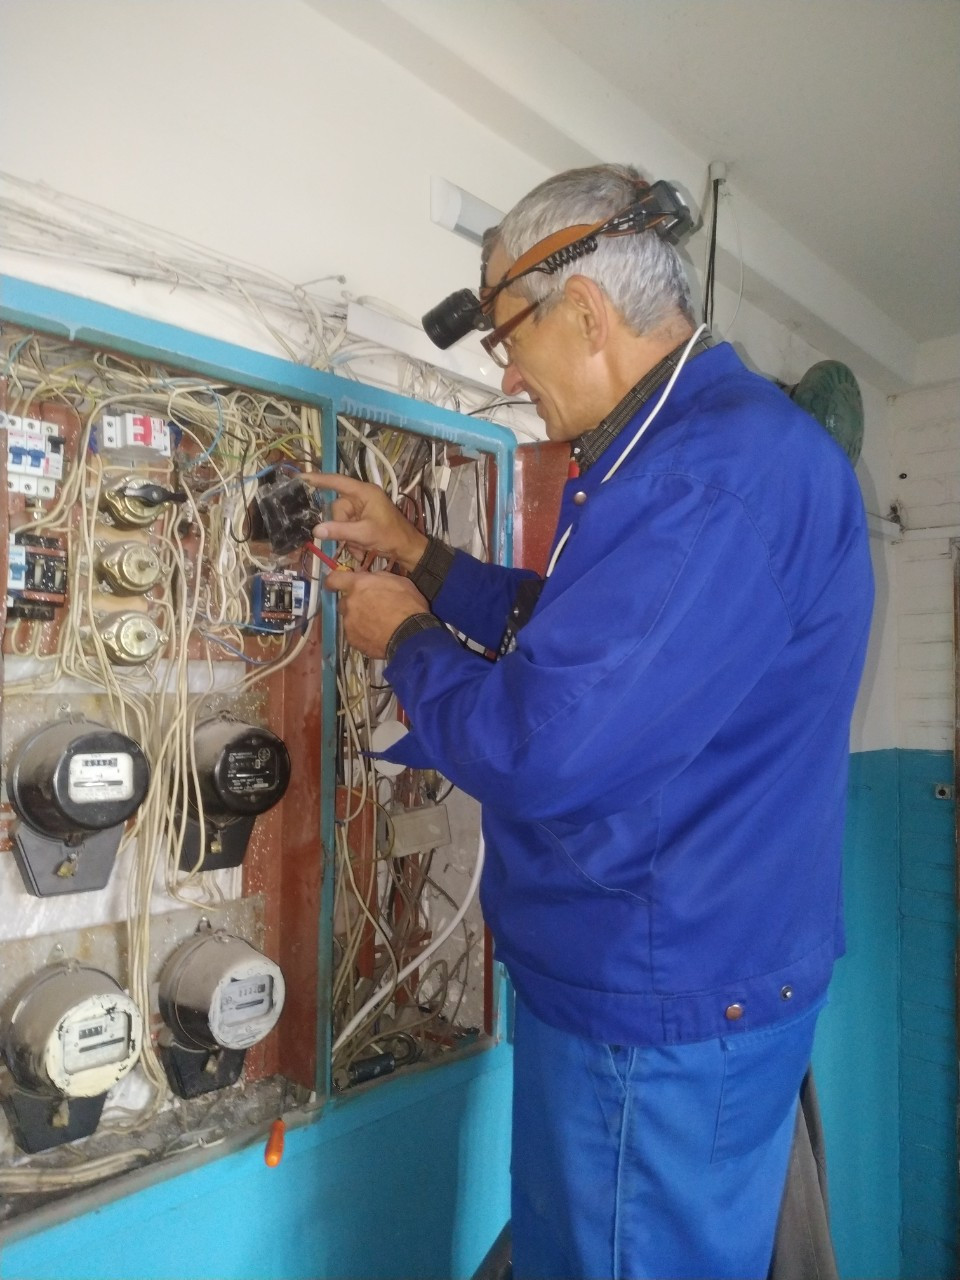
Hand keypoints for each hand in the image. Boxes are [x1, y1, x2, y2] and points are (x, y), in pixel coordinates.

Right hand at [303, 473, 427, 570]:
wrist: (408, 549)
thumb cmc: (391, 536)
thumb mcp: (364, 534)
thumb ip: (339, 531)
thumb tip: (316, 530)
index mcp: (364, 492)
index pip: (337, 482)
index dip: (318, 479)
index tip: (301, 478)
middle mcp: (362, 497)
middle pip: (337, 508)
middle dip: (341, 527)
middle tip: (350, 542)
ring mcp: (362, 508)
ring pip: (341, 521)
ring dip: (347, 537)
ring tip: (359, 548)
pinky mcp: (363, 519)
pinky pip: (348, 527)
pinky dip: (351, 540)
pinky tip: (360, 549)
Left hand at [324, 569, 428, 658]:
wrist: (411, 635)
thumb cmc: (409, 606)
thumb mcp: (399, 582)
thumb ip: (378, 578)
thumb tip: (370, 578)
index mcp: (358, 585)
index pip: (334, 579)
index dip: (333, 581)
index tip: (333, 585)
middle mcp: (350, 603)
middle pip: (344, 601)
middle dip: (354, 604)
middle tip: (370, 608)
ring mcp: (349, 623)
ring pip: (349, 619)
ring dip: (358, 620)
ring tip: (376, 625)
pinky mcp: (353, 640)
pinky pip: (354, 635)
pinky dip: (362, 634)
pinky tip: (376, 636)